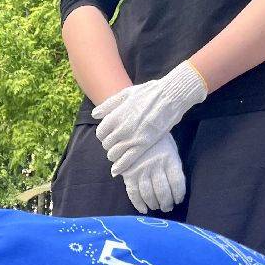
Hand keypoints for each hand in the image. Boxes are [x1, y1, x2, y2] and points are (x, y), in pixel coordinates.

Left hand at [93, 61, 207, 174]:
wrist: (170, 96)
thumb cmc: (149, 93)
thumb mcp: (126, 94)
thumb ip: (108, 105)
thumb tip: (95, 114)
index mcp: (114, 117)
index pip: (100, 133)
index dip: (104, 135)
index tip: (109, 135)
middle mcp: (120, 129)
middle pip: (106, 144)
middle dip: (109, 145)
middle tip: (116, 144)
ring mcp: (130, 139)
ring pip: (113, 154)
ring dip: (114, 155)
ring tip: (119, 153)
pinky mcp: (142, 146)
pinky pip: (126, 161)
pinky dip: (119, 167)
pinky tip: (116, 171)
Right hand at [116, 133, 185, 213]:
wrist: (135, 129)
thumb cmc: (157, 141)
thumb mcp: (170, 149)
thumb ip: (173, 166)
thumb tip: (175, 188)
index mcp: (169, 158)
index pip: (177, 182)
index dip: (179, 194)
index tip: (178, 200)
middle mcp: (156, 166)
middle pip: (163, 191)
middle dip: (167, 203)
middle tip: (168, 207)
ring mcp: (141, 171)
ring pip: (149, 194)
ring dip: (154, 204)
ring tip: (157, 207)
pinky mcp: (129, 174)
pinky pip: (133, 193)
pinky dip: (138, 204)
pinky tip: (144, 210)